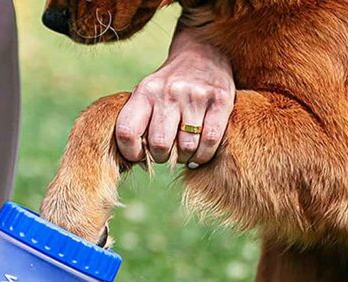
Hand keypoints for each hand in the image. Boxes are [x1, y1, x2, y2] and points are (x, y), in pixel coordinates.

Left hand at [116, 28, 234, 168]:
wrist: (203, 53)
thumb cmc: (169, 86)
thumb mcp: (147, 95)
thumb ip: (138, 125)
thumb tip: (139, 163)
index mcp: (145, 92)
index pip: (127, 132)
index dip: (131, 152)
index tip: (140, 155)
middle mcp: (169, 92)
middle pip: (160, 145)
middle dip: (163, 157)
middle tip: (168, 152)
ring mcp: (195, 95)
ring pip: (187, 147)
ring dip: (186, 157)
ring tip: (185, 149)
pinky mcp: (220, 100)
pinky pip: (210, 141)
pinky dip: (205, 153)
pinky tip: (201, 149)